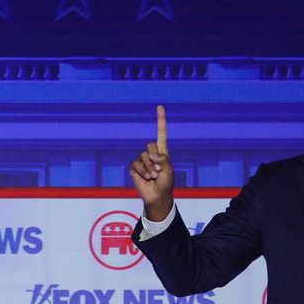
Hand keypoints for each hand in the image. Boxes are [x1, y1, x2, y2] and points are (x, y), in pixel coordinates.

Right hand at [130, 105, 174, 222]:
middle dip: (154, 157)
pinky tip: (146, 177)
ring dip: (149, 167)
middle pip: (150, 145)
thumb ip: (163, 159)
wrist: (157, 196)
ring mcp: (142, 161)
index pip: (161, 133)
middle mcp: (151, 154)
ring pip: (143, 155)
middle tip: (158, 169)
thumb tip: (152, 155)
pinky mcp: (134, 168)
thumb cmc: (166, 183)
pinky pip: (135, 164)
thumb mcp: (169, 169)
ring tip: (153, 176)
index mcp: (162, 152)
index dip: (160, 120)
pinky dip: (142, 171)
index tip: (159, 106)